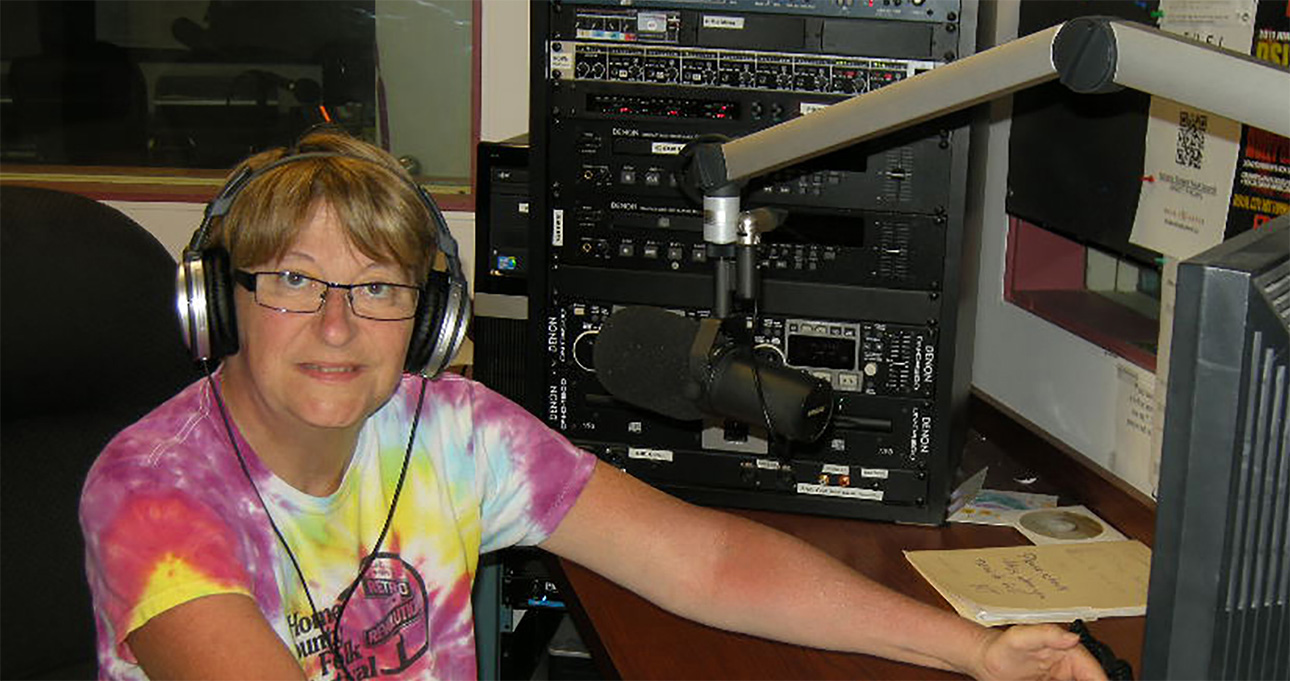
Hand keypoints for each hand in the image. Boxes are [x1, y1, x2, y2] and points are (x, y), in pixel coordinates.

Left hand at [971, 624, 1108, 680]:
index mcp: (1069, 651)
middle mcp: (1070, 666)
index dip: (1100, 680)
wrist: (985, 660)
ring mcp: (1063, 678)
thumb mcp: (1021, 637)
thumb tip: (1072, 638)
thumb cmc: (1002, 645)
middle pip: (1091, 679)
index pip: (1094, 671)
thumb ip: (1046, 634)